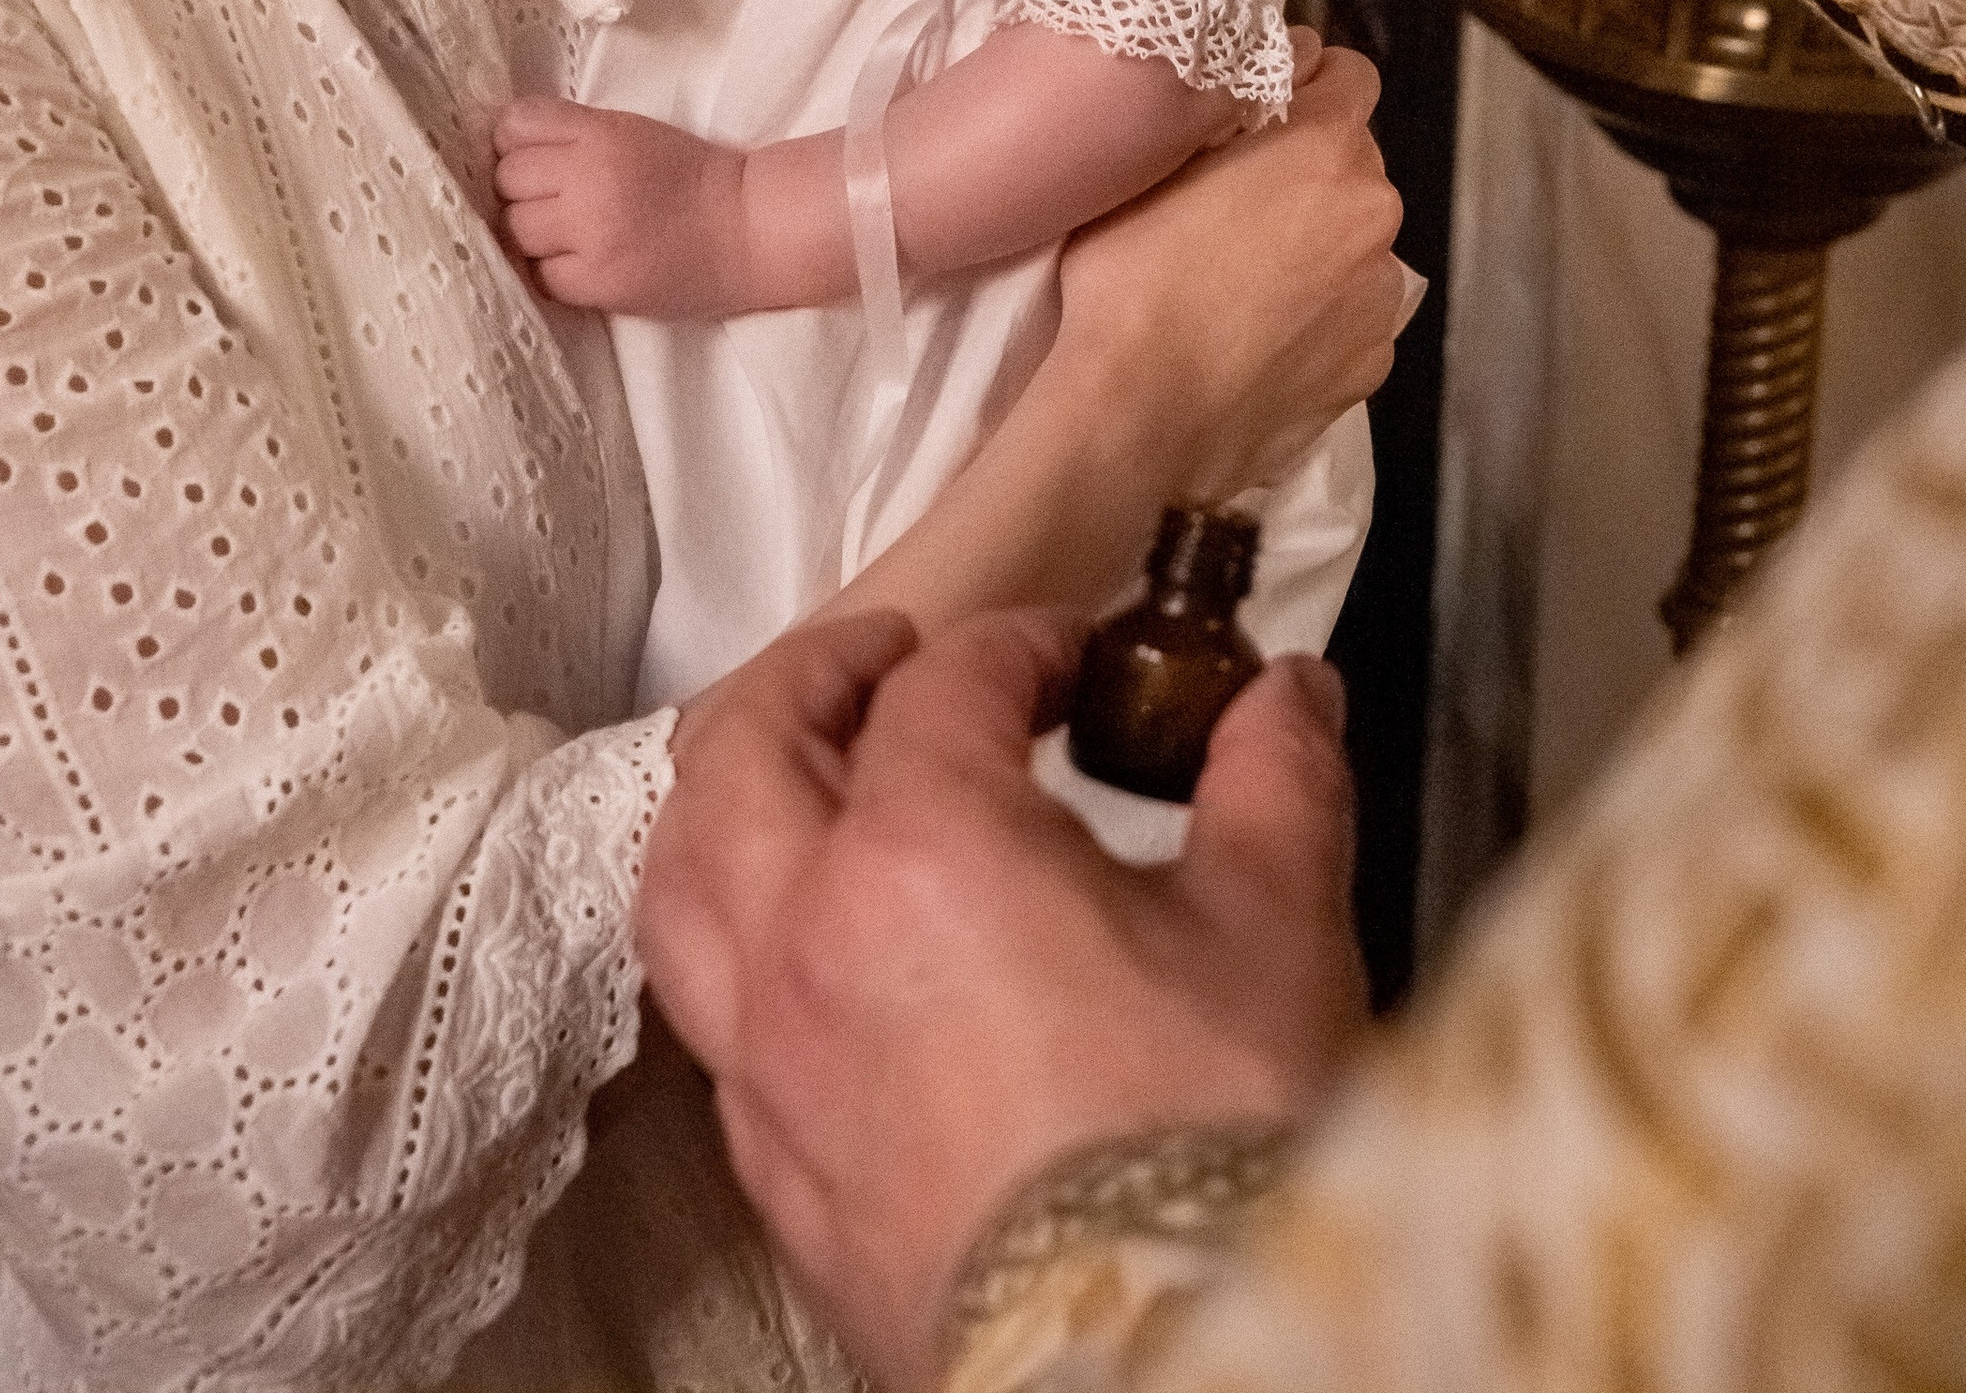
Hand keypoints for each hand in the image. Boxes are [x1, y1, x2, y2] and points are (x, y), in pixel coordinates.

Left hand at [490, 93, 742, 313]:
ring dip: (533, 232)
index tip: (536, 156)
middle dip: (524, 188)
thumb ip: (574, 132)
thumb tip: (507, 144)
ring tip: (567, 234)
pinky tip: (579, 262)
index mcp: (602, 134)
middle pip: (507, 180)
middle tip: (556, 198)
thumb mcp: (633, 131)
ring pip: (514, 230)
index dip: (518, 142)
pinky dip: (551, 270)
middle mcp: (588, 180)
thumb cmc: (691, 176)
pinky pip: (539, 276)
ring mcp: (590, 236)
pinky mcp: (596, 283)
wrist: (748, 230)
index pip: (515, 126)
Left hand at [639, 607, 1365, 1389]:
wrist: (1157, 1362)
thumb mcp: (1275, 926)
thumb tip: (1286, 693)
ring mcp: (768, 1070)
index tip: (1079, 659)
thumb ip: (1272, 778)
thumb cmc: (1207, 1146)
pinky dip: (738, 939)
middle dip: (815, 677)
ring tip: (803, 777)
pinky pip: (708, 1015)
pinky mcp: (772, 1175)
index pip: (941, 685)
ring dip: (731, 800)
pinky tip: (815, 950)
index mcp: (920, 851)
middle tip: (892, 659)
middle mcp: (805, 944)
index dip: (1017, 645)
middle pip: (741, 752)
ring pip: (679, 884)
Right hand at [1052, 32, 1404, 503]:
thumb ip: (1219, 123)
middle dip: (1307, 175)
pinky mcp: (1371, 366)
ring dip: (1319, 250)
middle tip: (1239, 207)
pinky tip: (1260, 343)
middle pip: (1353, 167)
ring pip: (1356, 246)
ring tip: (1247, 288)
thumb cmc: (1131, 279)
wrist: (1140, 416)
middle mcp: (1374, 213)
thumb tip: (1250, 98)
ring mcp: (1380, 296)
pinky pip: (1352, 319)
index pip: (1351, 75)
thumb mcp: (1153, 168)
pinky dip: (1320, 321)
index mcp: (1326, 147)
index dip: (1310, 84)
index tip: (1268, 111)